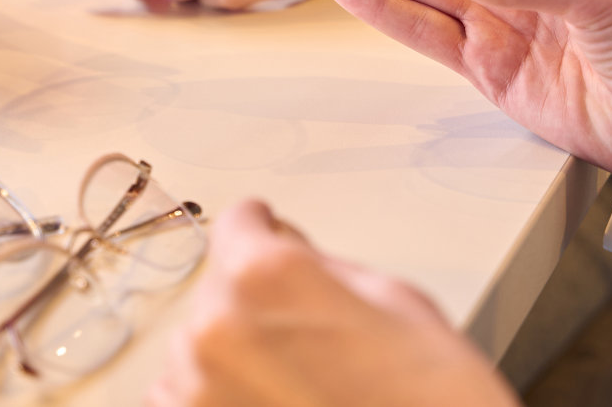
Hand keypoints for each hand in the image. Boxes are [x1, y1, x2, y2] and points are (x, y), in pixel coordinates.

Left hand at [147, 199, 517, 406]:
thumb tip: (293, 255)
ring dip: (234, 350)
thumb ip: (322, 267)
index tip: (264, 231)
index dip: (262, 228)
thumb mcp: (393, 298)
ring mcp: (198, 391)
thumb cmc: (428, 399)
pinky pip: (183, 397)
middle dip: (257, 298)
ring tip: (297, 377)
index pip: (237, 223)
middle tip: (308, 329)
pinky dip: (217, 394)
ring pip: (199, 346)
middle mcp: (219, 329)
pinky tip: (266, 400)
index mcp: (267, 275)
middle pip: (221, 287)